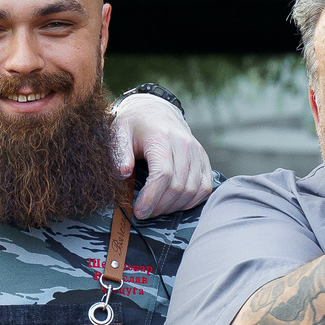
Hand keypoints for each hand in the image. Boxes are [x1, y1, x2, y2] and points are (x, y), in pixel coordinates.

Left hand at [113, 90, 214, 216]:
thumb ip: (120, 153)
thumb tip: (122, 173)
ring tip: (156, 209)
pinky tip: (175, 204)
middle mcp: (184, 144)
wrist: (156, 111)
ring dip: (174, 206)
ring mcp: (197, 152)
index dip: (151, 198)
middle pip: (178, 186)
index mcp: (161, 138)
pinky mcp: (204, 159)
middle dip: (160, 206)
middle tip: (145, 213)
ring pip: (192, 190)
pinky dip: (191, 201)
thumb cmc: (135, 125)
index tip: (139, 212)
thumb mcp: (119, 132)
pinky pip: (205, 188)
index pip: (162, 175)